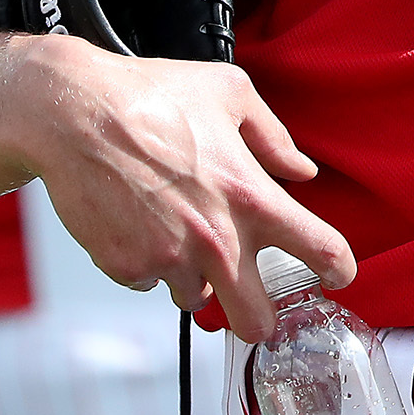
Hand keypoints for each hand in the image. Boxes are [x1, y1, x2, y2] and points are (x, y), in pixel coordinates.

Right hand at [1, 37, 354, 341]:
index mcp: (250, 196)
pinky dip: (150, 263)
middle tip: (256, 303)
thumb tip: (300, 169)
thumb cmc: (150, 95)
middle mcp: (215, 239)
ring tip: (178, 231)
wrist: (74, 114)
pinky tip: (140, 222)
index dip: (338, 267)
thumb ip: (273, 137)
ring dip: (196, 279)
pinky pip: (150, 282)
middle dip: (261, 319)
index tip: (339, 274)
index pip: (317, 249)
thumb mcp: (228, 93)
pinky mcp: (127, 268)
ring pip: (197, 300)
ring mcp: (169, 260)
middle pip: (256, 321)